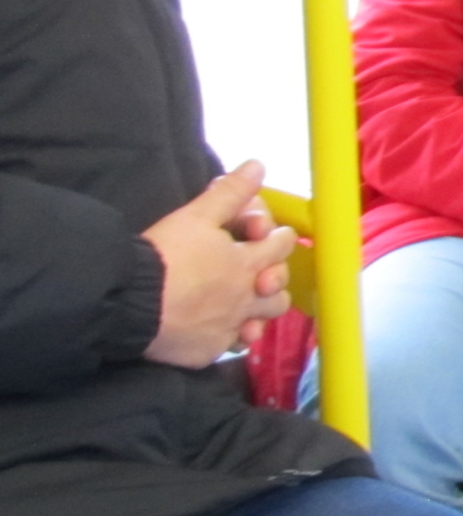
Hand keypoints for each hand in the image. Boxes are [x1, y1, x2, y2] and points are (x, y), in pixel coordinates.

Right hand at [143, 162, 298, 367]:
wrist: (129, 301)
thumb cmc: (164, 256)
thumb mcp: (196, 216)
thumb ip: (230, 193)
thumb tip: (258, 165)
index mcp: (248, 263)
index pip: (281, 245)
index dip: (278, 236)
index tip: (268, 234)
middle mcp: (246, 298)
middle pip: (280, 290)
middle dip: (274, 279)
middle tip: (259, 273)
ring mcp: (229, 327)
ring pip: (262, 321)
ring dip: (259, 311)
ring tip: (245, 304)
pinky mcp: (208, 351)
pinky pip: (231, 345)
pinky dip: (230, 336)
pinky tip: (220, 329)